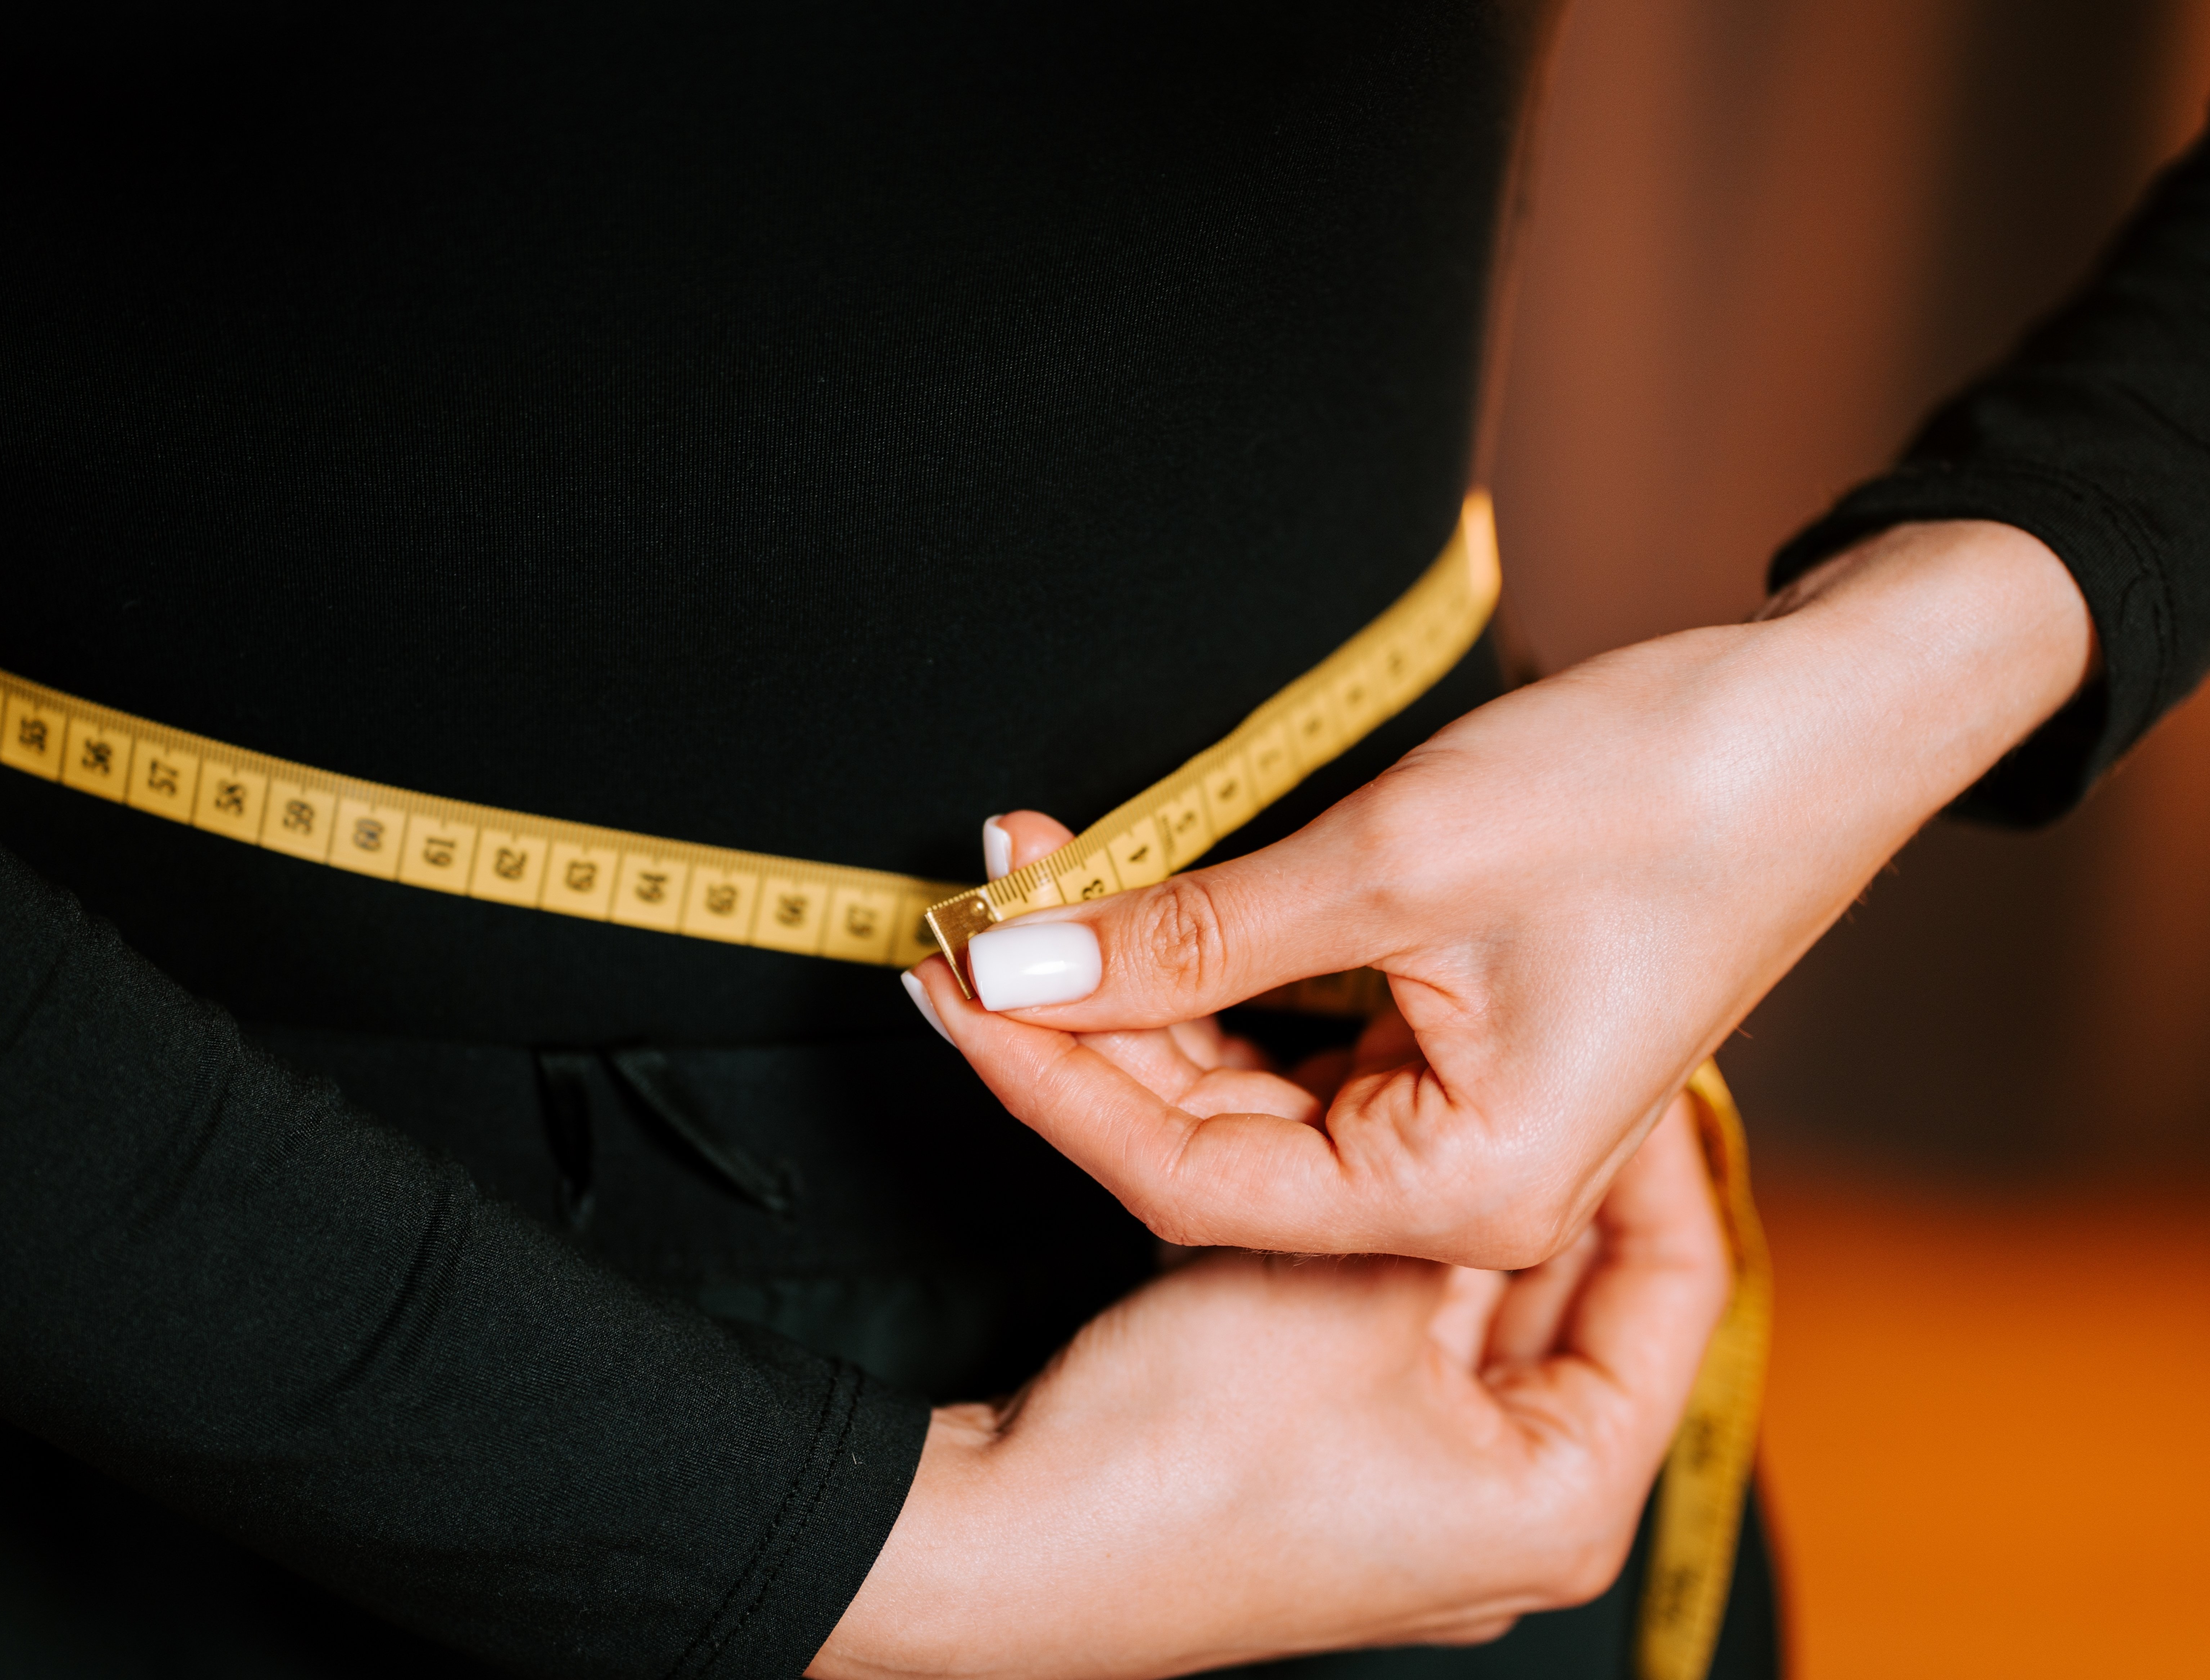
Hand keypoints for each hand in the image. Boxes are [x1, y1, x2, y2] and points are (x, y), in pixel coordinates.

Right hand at [809, 1099, 1730, 1679]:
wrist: (1010, 1546)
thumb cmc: (1189, 1458)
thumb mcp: (1346, 1284)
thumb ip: (1430, 1176)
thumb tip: (1478, 1055)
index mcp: (1566, 1492)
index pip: (1673, 1275)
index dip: (1656, 1140)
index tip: (1630, 1038)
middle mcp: (1507, 1496)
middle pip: (1549, 1271)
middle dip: (1514, 1140)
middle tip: (1526, 1018)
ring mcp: (1411, 1476)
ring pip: (1444, 1272)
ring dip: (1414, 1161)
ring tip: (1433, 1037)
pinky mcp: (1323, 1443)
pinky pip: (1368, 1296)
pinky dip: (1351, 1210)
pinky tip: (1337, 1109)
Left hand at [910, 520, 2093, 1263]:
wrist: (1816, 723)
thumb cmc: (1656, 792)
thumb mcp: (1394, 864)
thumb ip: (1192, 932)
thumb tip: (1020, 960)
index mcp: (1468, 1193)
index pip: (1186, 1172)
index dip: (1044, 1079)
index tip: (941, 987)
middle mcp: (1456, 1184)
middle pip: (1200, 1133)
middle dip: (1070, 1017)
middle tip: (959, 917)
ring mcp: (1451, 1115)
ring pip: (1233, 1078)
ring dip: (1123, 977)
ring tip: (1018, 881)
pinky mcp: (1446, 1042)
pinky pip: (1287, 1031)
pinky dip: (1200, 961)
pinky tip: (1117, 893)